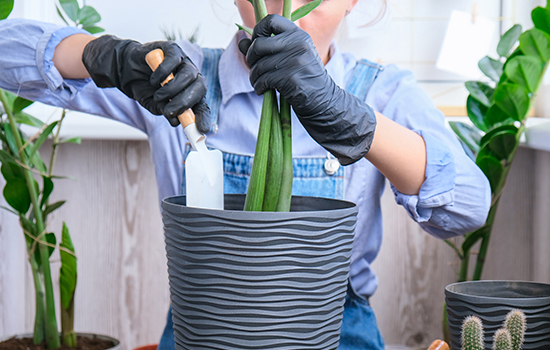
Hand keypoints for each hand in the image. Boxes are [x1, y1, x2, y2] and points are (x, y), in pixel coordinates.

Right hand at [82, 35, 209, 131]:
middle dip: (186, 102)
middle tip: (170, 110)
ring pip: (189, 74)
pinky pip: (174, 60)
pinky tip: (154, 80)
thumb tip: (176, 121)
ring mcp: (184, 62)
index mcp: (191, 93)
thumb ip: (166, 111)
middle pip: (200, 87)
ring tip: (158, 96)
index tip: (202, 129)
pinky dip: (164, 72)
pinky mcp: (172, 49)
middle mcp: (192, 77)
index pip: (203, 105)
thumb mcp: (155, 105)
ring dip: (173, 89)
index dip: (204, 117)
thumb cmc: (145, 89)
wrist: (126, 71)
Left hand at [239, 15, 376, 164]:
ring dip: (254, 77)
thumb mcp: (288, 58)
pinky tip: (262, 90)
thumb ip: (265, 49)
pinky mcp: (291, 78)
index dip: (258, 30)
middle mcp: (298, 44)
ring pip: (259, 65)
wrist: (323, 101)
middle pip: (259, 44)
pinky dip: (259, 86)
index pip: (271, 20)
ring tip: (258, 82)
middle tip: (254, 68)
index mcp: (299, 35)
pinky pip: (264, 79)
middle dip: (251, 58)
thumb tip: (241, 43)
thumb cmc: (303, 79)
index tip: (256, 43)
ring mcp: (296, 61)